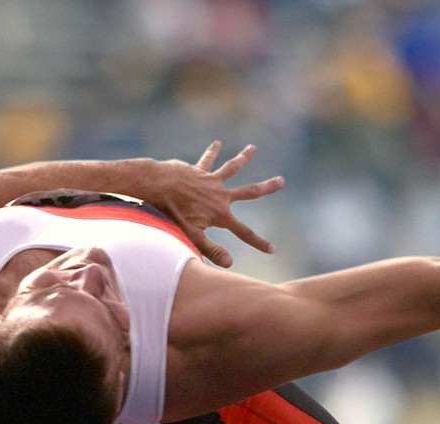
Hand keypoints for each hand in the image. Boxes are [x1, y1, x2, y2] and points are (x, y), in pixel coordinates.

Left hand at [152, 142, 284, 266]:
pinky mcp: (199, 171)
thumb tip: (230, 263)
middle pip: (249, 191)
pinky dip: (212, 152)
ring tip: (253, 148)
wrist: (158, 186)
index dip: (258, 242)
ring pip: (232, 168)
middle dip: (266, 187)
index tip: (272, 249)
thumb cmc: (172, 213)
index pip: (244, 232)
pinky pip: (208, 160)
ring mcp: (211, 181)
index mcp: (220, 214)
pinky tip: (217, 143)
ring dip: (244, 158)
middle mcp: (220, 196)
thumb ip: (211, 249)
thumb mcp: (192, 236)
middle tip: (282, 181)